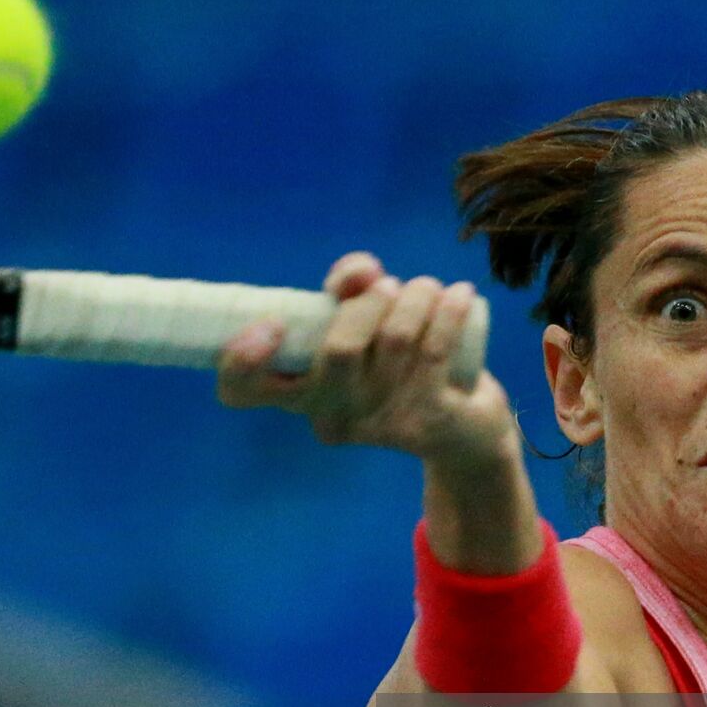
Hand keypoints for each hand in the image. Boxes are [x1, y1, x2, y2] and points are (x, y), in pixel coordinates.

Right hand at [216, 251, 517, 468]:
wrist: (466, 430)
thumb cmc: (401, 366)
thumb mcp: (364, 323)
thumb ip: (349, 289)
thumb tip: (361, 275)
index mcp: (300, 395)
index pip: (241, 391)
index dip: (241, 360)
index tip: (272, 324)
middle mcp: (332, 417)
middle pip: (337, 351)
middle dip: (369, 302)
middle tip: (389, 288)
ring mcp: (380, 424)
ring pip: (395, 341)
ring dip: (416, 295)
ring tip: (427, 289)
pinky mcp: (429, 422)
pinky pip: (436, 351)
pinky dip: (449, 311)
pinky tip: (460, 294)